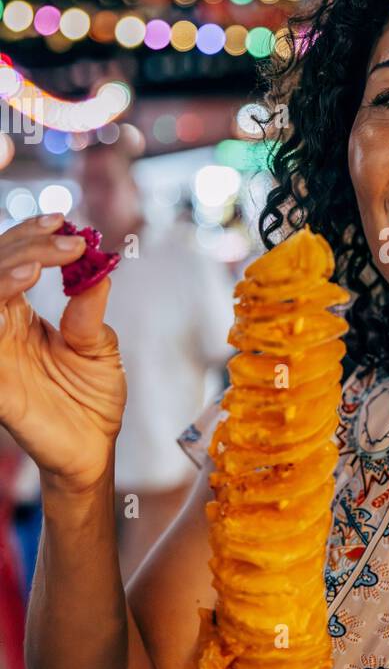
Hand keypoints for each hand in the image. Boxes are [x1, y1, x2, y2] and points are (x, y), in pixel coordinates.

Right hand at [0, 213, 125, 490]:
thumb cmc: (91, 397)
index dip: (29, 235)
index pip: (10, 261)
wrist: (93, 448)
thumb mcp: (98, 344)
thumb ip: (89, 307)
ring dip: (3, 274)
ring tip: (38, 265)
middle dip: (23, 246)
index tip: (62, 220)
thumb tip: (96, 266)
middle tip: (64, 239)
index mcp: (18, 316)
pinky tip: (14, 299)